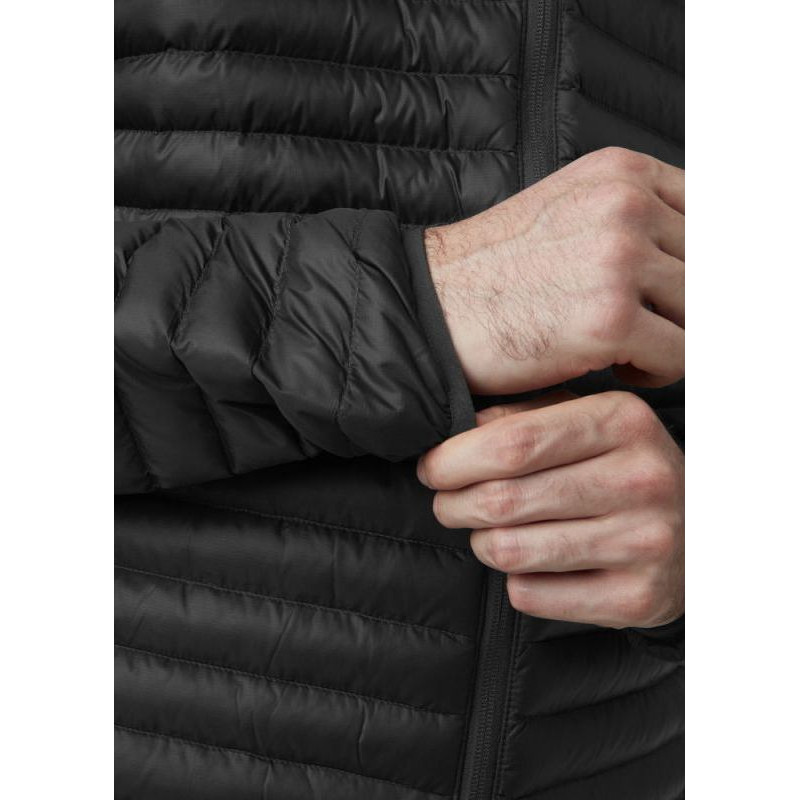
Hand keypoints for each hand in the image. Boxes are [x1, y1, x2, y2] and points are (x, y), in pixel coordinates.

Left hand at [417, 392, 683, 628]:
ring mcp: (646, 542)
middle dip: (454, 504)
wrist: (695, 531)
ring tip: (486, 531)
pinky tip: (528, 564)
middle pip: (503, 500)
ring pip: (511, 551)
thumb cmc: (615, 465)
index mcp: (622, 420)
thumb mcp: (580, 420)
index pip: (511, 443)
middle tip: (447, 503)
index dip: (453, 460)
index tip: (431, 469)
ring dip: (481, 542)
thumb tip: (450, 433)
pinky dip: (514, 581)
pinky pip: (532, 596)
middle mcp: (642, 478)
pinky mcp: (640, 598)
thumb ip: (519, 417)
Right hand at [425, 147, 684, 393]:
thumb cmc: (493, 274)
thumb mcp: (567, 215)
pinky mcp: (609, 320)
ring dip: (673, 339)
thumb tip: (699, 261)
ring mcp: (619, 260)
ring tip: (629, 347)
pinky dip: (655, 371)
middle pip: (710, 268)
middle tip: (649, 329)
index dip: (700, 265)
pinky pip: (679, 356)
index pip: (711, 215)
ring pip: (702, 314)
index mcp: (619, 174)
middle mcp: (625, 206)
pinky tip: (616, 366)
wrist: (431, 309)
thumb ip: (634, 220)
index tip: (680, 296)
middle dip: (685, 308)